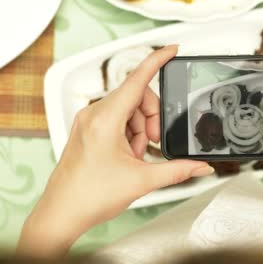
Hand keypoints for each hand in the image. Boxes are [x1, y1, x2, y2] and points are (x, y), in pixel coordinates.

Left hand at [18, 46, 212, 256]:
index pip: (137, 80)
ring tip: (135, 156)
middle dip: (151, 117)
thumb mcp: (142, 181)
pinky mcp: (87, 129)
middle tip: (152, 143)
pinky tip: (127, 155)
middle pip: (137, 96)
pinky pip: (116, 119)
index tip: (172, 49)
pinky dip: (129, 133)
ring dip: (140, 128)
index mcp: (104, 119)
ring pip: (128, 109)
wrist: (62, 213)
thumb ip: (178, 170)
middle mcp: (93, 114)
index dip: (157, 61)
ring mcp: (88, 121)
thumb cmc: (89, 196)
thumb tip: (200, 165)